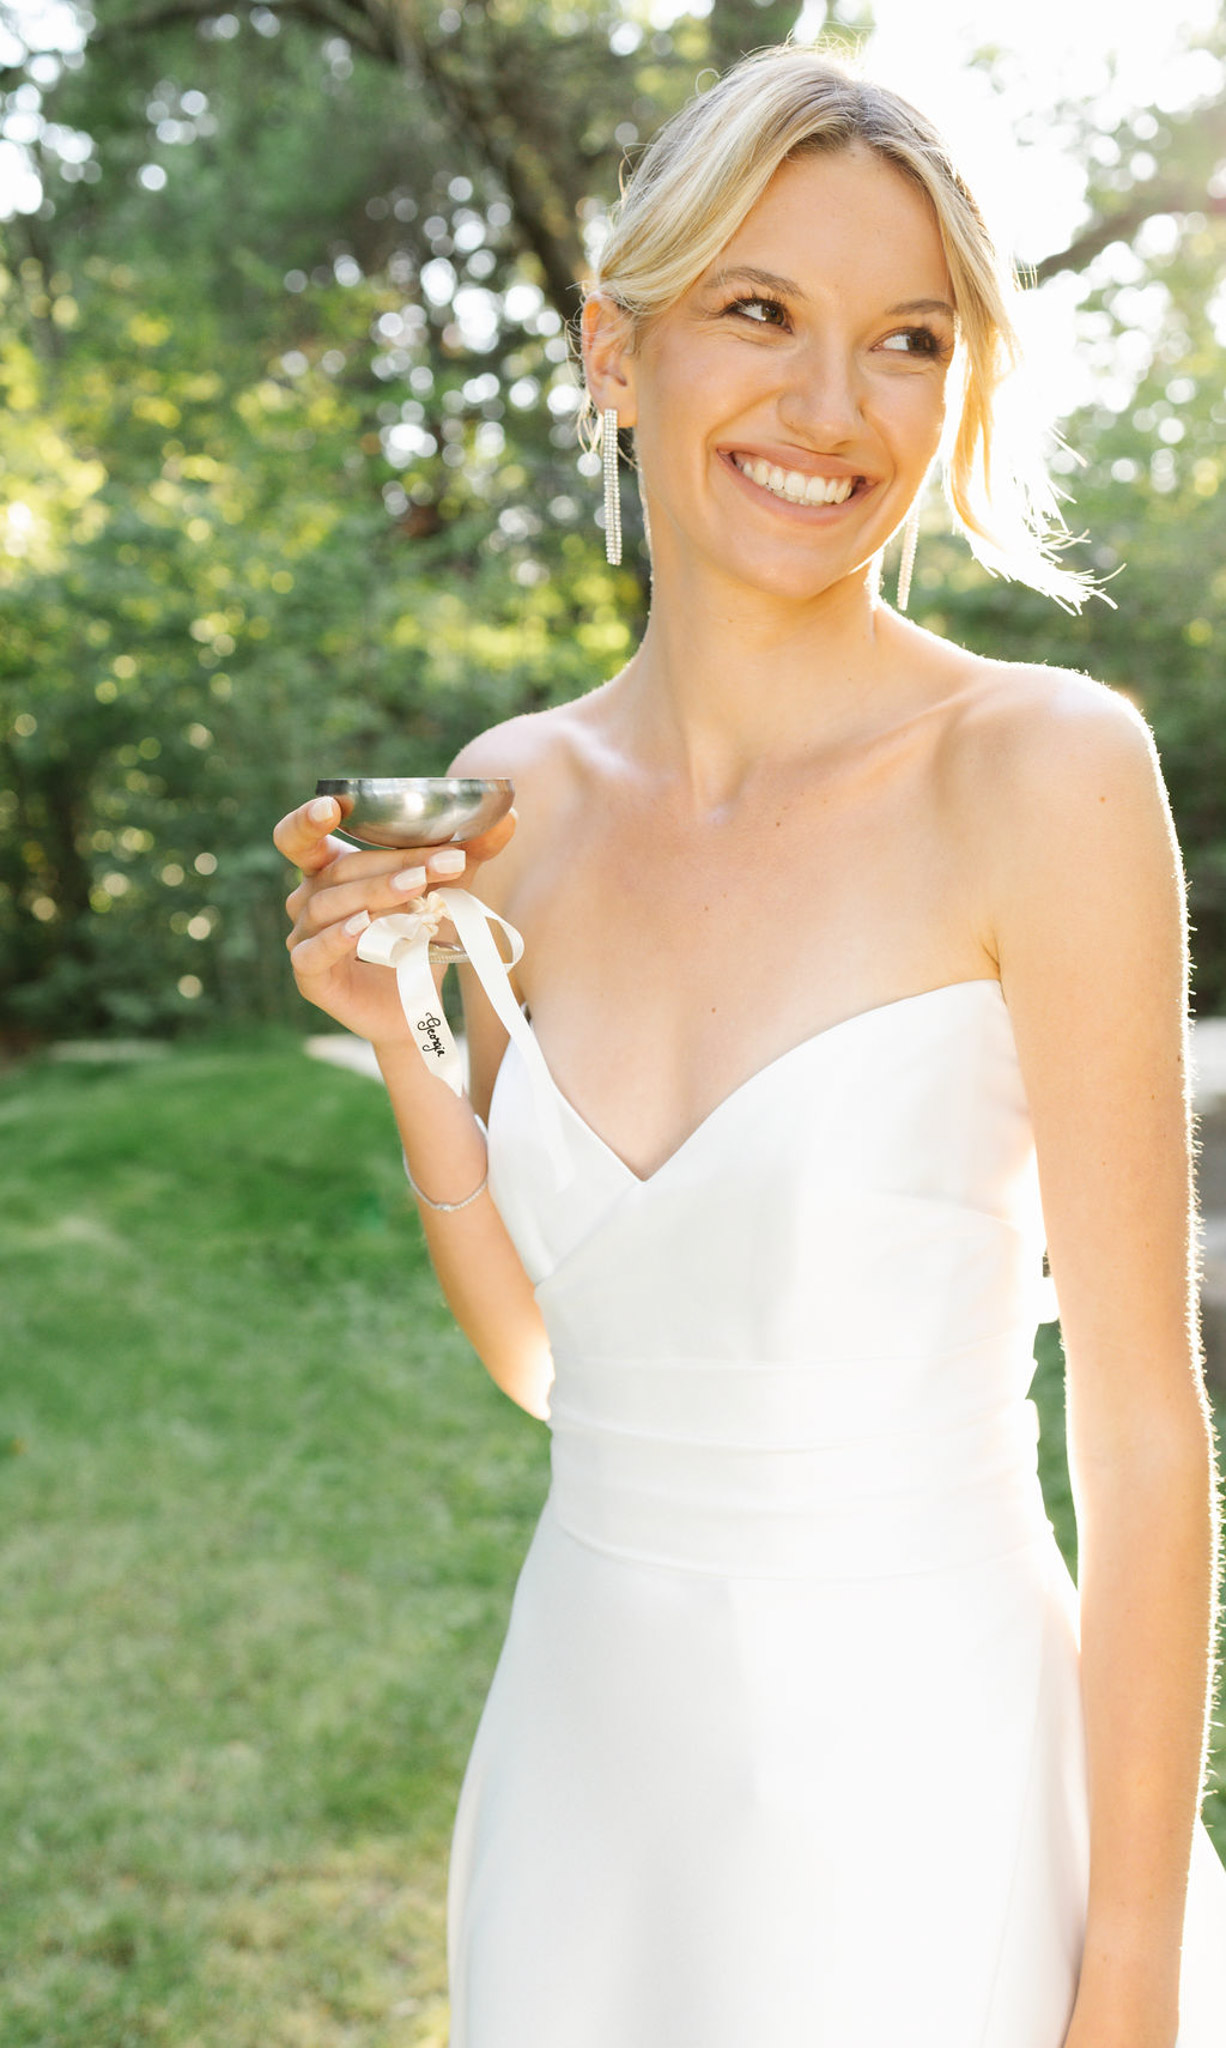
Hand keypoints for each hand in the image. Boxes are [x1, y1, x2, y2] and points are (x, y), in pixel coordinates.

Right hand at [274, 794, 516, 1044]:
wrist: (418, 1005)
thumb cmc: (421, 941)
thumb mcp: (445, 893)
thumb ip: (468, 855)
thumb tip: (508, 819)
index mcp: (330, 871)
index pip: (299, 837)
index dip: (307, 819)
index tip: (331, 805)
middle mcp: (309, 900)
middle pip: (338, 871)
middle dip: (389, 864)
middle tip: (434, 865)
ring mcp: (304, 938)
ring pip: (328, 906)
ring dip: (375, 893)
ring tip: (417, 887)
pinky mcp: (309, 976)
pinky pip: (314, 951)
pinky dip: (338, 937)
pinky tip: (363, 927)